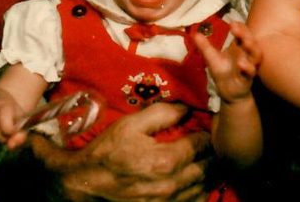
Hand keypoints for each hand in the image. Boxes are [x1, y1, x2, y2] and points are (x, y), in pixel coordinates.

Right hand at [30, 102, 211, 200]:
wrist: (85, 184)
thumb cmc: (108, 151)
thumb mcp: (132, 124)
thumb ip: (163, 113)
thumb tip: (188, 108)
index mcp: (166, 161)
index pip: (202, 144)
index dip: (207, 133)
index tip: (209, 125)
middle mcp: (171, 186)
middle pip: (207, 168)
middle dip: (213, 153)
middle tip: (214, 141)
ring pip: (203, 188)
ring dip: (209, 172)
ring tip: (208, 159)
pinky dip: (199, 192)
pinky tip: (195, 180)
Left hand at [195, 22, 261, 103]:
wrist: (228, 93)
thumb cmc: (223, 72)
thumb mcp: (212, 58)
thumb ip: (205, 46)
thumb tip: (195, 33)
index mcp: (239, 47)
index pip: (243, 32)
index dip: (240, 27)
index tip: (232, 23)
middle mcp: (246, 54)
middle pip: (250, 40)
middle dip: (245, 33)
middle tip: (236, 28)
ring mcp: (249, 65)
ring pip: (256, 55)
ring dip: (252, 47)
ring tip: (245, 43)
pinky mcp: (248, 78)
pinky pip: (251, 72)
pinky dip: (248, 67)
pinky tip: (241, 64)